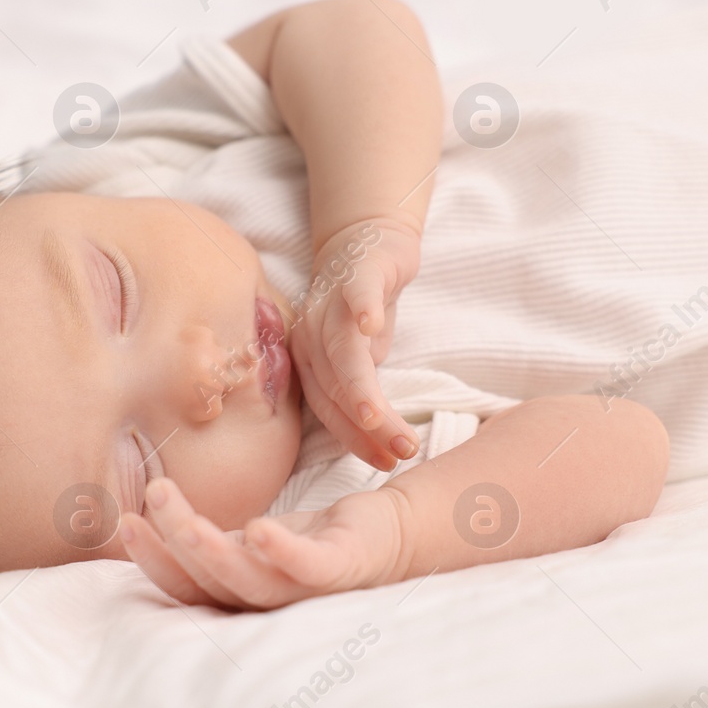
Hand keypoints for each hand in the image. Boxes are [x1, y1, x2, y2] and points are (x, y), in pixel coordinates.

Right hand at [119, 476, 403, 609]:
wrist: (386, 536)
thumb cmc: (309, 542)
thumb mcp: (249, 540)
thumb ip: (208, 542)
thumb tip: (144, 514)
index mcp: (241, 597)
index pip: (187, 586)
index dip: (153, 558)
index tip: (124, 520)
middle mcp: (269, 606)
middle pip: (209, 583)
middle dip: (172, 544)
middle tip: (150, 495)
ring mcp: (306, 591)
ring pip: (247, 578)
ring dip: (208, 547)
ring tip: (177, 511)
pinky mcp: (342, 570)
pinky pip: (306, 565)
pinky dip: (281, 550)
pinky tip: (257, 527)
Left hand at [287, 217, 422, 470]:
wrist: (367, 243)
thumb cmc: (362, 311)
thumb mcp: (361, 357)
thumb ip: (360, 388)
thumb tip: (373, 425)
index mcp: (308, 359)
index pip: (328, 408)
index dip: (355, 439)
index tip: (386, 464)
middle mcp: (310, 333)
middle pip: (335, 388)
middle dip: (367, 427)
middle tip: (400, 452)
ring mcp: (330, 301)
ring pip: (344, 352)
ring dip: (365, 390)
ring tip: (388, 422)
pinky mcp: (358, 271)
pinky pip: (357, 292)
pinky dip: (362, 308)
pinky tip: (373, 326)